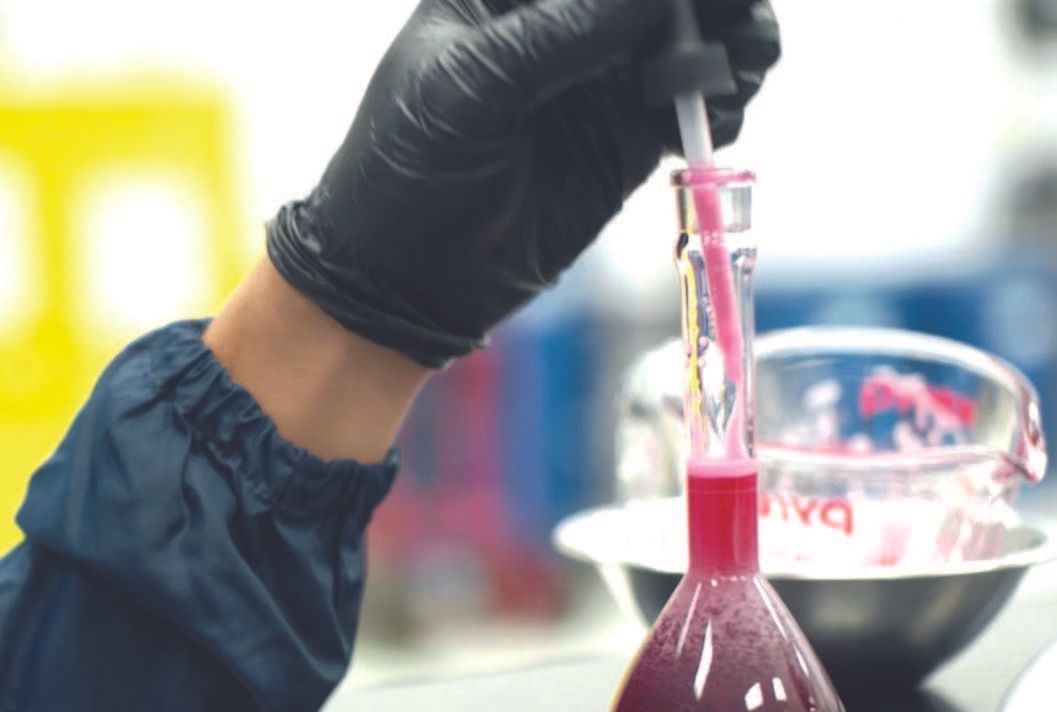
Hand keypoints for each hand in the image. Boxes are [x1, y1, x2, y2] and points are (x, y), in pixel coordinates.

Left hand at [267, 0, 779, 366]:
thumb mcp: (476, 85)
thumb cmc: (410, 170)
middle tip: (743, 19)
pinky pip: (685, 108)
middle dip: (708, 4)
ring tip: (746, 64)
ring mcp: (596, 83)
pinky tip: (725, 114)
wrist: (406, 282)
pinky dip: (719, 105)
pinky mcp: (622, 143)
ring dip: (727, 46)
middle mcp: (561, 26)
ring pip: (684, 44)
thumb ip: (565, 32)